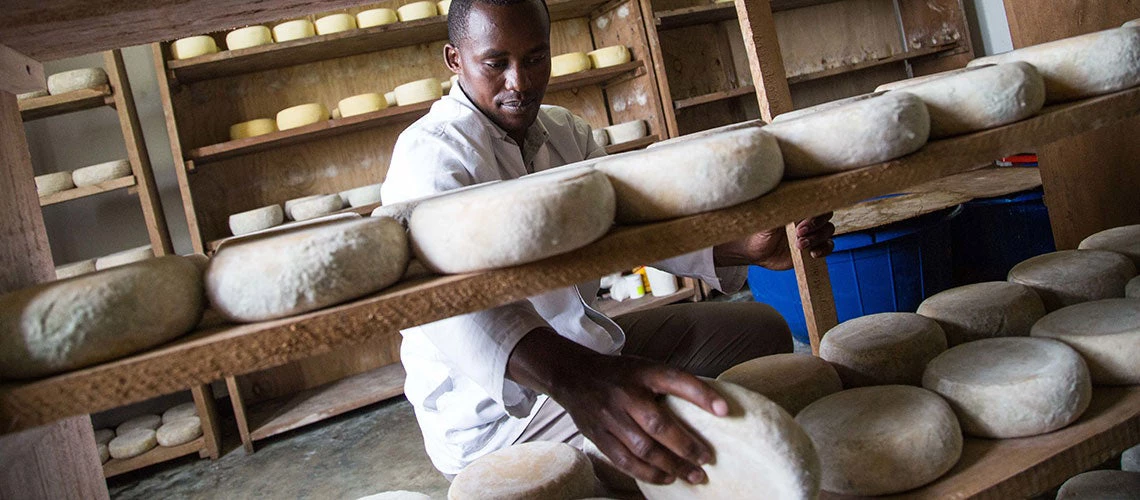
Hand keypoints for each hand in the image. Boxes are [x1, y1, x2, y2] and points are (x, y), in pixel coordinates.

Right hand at [507, 328, 726, 484]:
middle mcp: (626, 395)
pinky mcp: (598, 436)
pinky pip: (625, 460)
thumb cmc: (620, 374)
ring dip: (671, 466)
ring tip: (693, 475)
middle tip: (707, 460)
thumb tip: (712, 406)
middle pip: (659, 425)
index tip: (725, 411)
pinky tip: (666, 478)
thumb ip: (671, 384)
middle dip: (687, 446)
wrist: (573, 375)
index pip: (676, 380)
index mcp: (642, 373)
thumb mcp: (645, 368)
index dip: (701, 395)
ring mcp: (610, 417)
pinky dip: (647, 473)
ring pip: (643, 449)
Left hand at [713, 213, 834, 269]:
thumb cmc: (759, 231)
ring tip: (799, 245)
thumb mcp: (767, 219)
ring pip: (828, 231)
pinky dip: (824, 249)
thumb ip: (779, 209)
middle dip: (816, 225)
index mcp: (798, 208)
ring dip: (817, 239)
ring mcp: (812, 233)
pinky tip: (812, 254)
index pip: (816, 203)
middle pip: (825, 217)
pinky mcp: (812, 248)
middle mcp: (807, 219)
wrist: (755, 252)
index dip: (813, 212)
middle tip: (799, 233)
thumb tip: (787, 198)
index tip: (800, 222)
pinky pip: (827, 246)